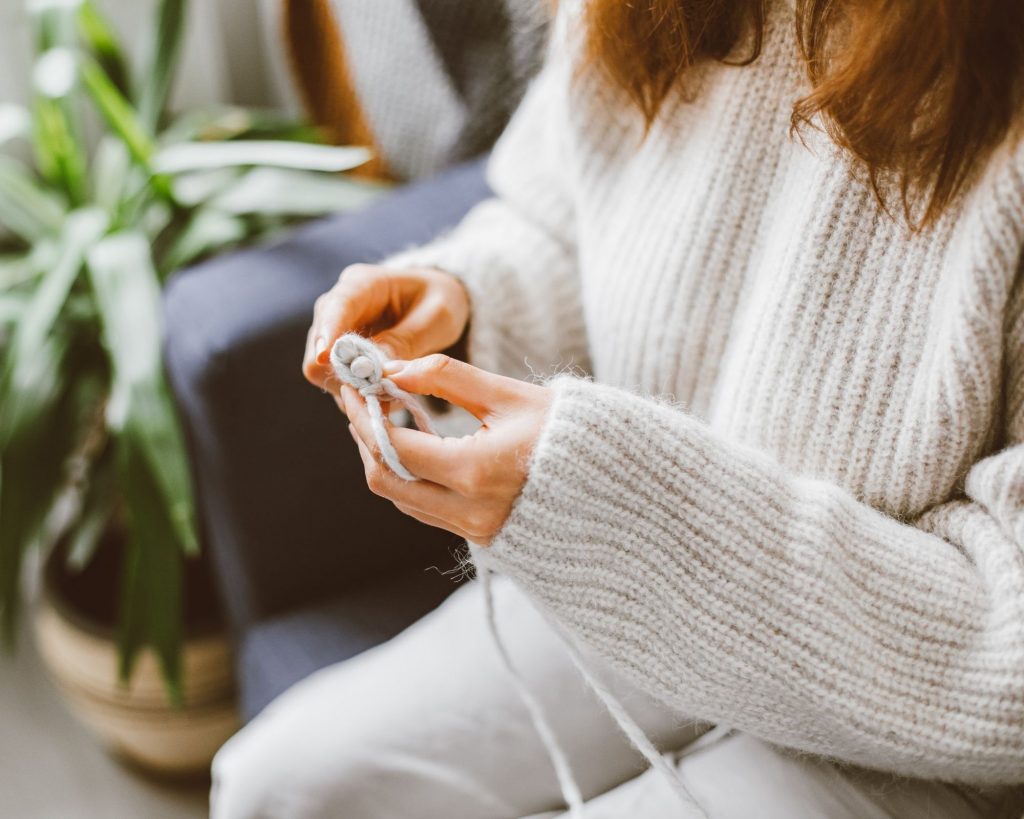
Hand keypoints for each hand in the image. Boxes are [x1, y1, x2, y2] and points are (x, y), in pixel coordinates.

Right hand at [302, 264, 469, 389]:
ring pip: (321, 368)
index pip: (336, 306)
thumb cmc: (439, 301)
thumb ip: (407, 339)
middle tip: (382, 391)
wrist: (435, 305)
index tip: (325, 356)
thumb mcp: (437, 316)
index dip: (328, 331)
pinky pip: (334, 381)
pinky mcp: (337, 356)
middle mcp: (339, 306)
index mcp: (363, 284)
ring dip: (352, 387)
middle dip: (345, 372)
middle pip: (319, 343)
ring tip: (392, 394)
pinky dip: (357, 393)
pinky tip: (385, 395)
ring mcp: (333, 332)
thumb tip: (376, 368)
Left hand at [341, 355, 552, 544]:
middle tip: (359, 401)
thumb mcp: (511, 395)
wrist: (617, 486)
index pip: (392, 445)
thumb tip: (394, 370)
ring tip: (381, 418)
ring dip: (382, 459)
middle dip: (363, 438)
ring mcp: (475, 530)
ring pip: (401, 499)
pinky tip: (411, 446)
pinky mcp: (482, 537)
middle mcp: (469, 511)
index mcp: (476, 471)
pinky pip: (426, 510)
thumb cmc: (571, 433)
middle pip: (385, 480)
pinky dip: (407, 478)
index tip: (354, 384)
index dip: (364, 413)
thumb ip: (448, 378)